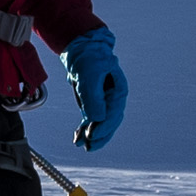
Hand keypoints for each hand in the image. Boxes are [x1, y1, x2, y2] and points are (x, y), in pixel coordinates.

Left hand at [57, 25, 126, 152]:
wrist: (81, 50)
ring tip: (81, 145)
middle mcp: (113, 99)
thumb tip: (98, 118)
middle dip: (100, 136)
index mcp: (118, 91)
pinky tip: (77, 139)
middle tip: (89, 145)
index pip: (114, 113)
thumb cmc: (89, 58)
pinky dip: (84, 130)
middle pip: (110, 122)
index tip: (93, 135)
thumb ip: (94, 96)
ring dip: (91, 136)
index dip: (104, 126)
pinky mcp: (93, 105)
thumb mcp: (90, 73)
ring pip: (100, 124)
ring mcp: (103, 103)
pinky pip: (91, 121)